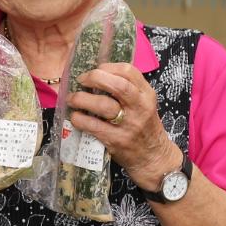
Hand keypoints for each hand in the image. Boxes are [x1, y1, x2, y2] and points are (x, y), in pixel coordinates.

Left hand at [68, 64, 179, 189]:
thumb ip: (127, 90)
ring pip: (103, 105)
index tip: (95, 69)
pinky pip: (94, 126)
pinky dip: (80, 119)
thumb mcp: (143, 105)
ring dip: (82, 99)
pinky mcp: (117, 140)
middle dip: (95, 78)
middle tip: (81, 80)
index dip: (108, 67)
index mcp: (147, 94)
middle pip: (118, 85)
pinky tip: (75, 117)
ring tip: (72, 98)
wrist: (153, 158)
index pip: (129, 71)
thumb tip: (97, 75)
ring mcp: (129, 125)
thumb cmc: (144, 128)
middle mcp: (140, 107)